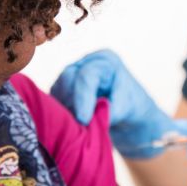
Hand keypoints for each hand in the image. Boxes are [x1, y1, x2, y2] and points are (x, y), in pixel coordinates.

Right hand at [51, 49, 172, 158]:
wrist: (129, 112)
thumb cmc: (131, 107)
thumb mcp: (125, 109)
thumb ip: (108, 111)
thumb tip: (88, 118)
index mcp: (106, 61)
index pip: (86, 75)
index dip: (82, 98)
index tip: (83, 120)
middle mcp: (87, 61)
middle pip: (68, 78)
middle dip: (72, 103)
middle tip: (80, 124)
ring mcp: (73, 72)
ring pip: (58, 88)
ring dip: (65, 108)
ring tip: (79, 124)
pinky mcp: (63, 86)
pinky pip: (54, 98)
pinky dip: (61, 111)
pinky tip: (72, 121)